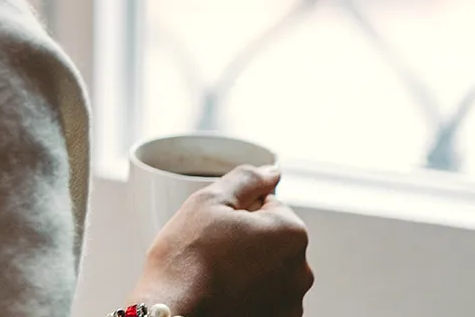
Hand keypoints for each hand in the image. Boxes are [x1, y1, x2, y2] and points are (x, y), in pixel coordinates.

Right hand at [128, 164, 312, 316]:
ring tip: (216, 276)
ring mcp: (291, 303)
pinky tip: (222, 295)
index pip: (269, 205)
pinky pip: (264, 298)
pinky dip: (247, 295)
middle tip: (212, 250)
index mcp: (291, 232)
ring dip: (248, 268)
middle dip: (246, 240)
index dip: (237, 211)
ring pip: (267, 270)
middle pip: (271, 239)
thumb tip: (272, 172)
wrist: (173, 314)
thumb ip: (247, 179)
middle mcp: (301, 270)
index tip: (216, 228)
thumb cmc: (187, 258)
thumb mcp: (210, 200)